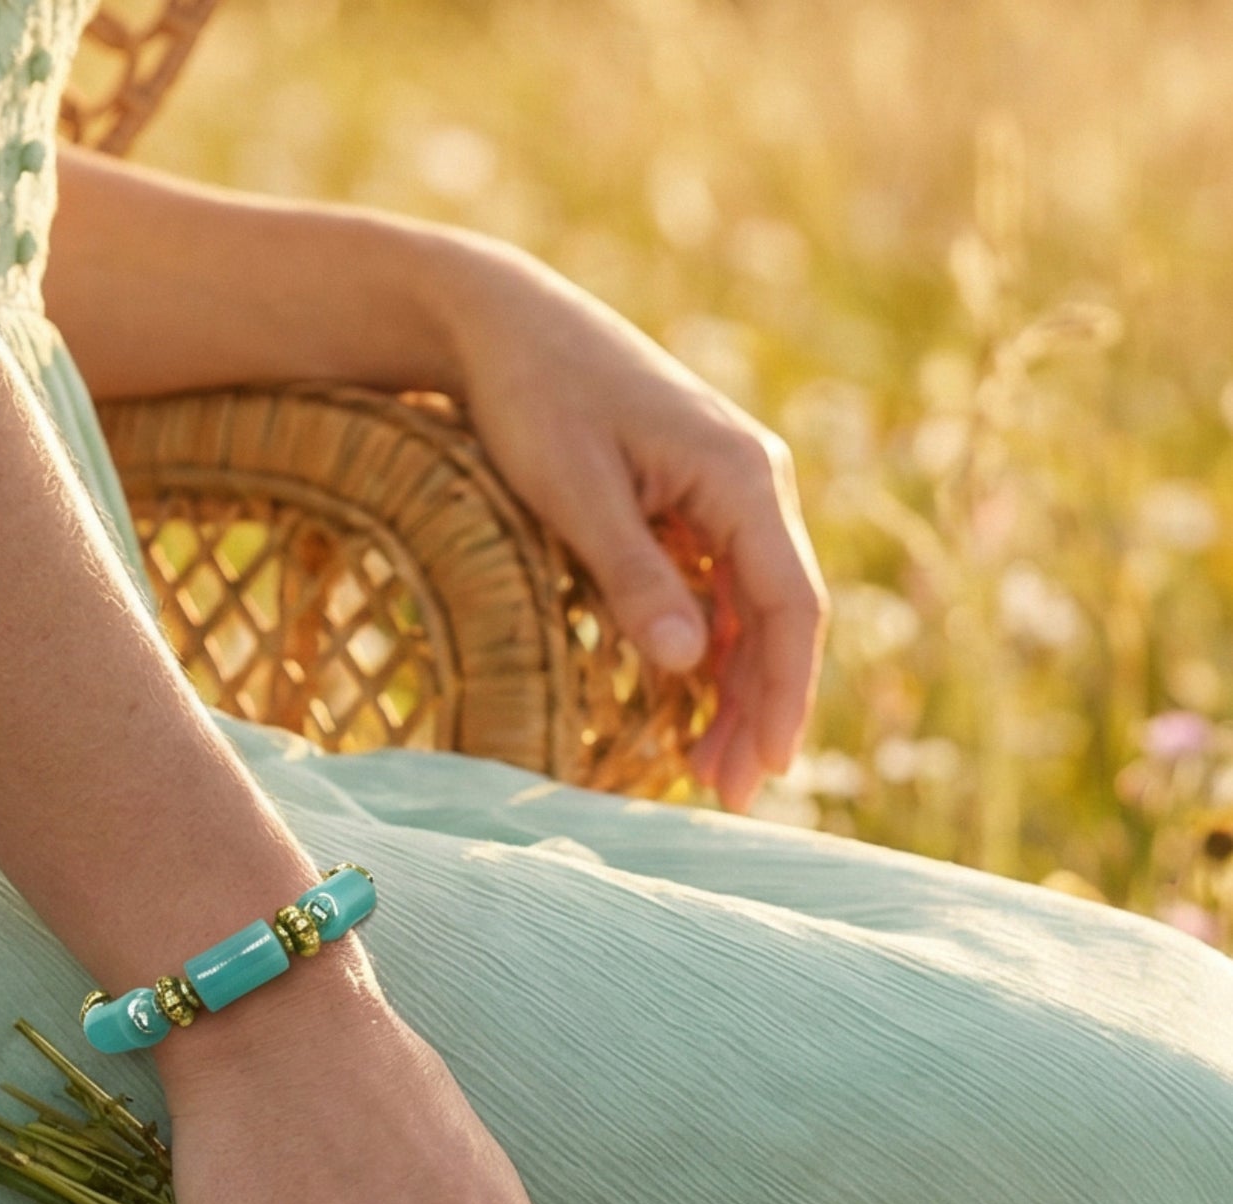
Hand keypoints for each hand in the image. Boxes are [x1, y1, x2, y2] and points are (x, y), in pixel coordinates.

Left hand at [432, 237, 829, 812]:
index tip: (765, 768)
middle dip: (759, 709)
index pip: (790, 605)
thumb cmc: (532, 397)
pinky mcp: (686, 500)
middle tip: (727, 794)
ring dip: (733, 688)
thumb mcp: (573, 493)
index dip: (784, 694)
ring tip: (703, 769)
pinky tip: (684, 703)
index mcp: (740, 475)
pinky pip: (716, 589)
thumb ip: (634, 576)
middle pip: (779, 617)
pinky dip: (706, 650)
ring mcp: (721, 490)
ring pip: (749, 609)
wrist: (499, 322)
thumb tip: (687, 665)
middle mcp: (750, 481)